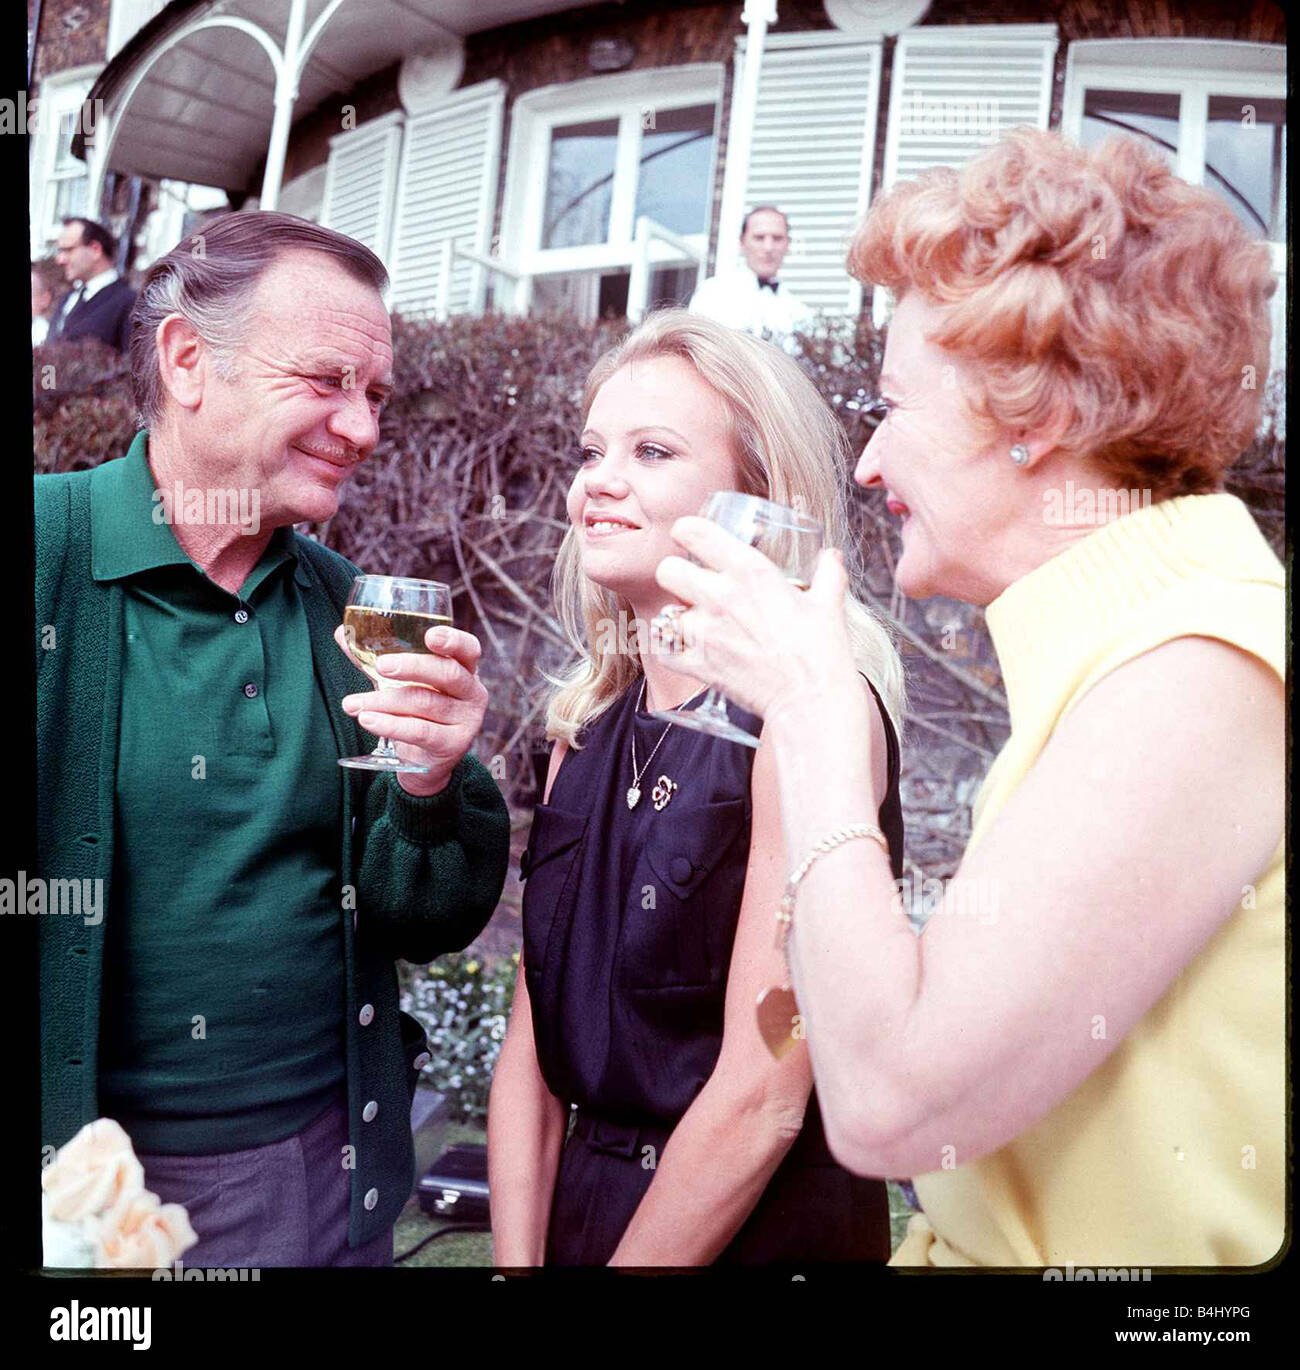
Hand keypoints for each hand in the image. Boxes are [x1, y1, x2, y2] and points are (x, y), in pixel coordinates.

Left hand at [335, 623, 488, 796]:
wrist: (426, 759)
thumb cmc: (416, 710)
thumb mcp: (400, 682)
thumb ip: (375, 659)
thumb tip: (343, 633)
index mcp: (464, 668)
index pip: (468, 648)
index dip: (452, 640)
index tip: (430, 635)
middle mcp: (471, 692)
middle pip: (447, 673)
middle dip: (412, 667)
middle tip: (381, 666)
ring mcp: (466, 720)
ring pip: (424, 703)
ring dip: (383, 701)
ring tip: (352, 704)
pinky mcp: (452, 745)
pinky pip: (419, 731)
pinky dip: (390, 725)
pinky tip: (367, 720)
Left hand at [654, 515, 860, 724]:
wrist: (811, 700)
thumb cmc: (822, 652)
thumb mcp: (829, 603)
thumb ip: (828, 573)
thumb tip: (832, 557)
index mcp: (751, 571)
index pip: (694, 531)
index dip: (686, 531)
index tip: (689, 538)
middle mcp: (721, 596)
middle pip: (667, 570)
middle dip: (676, 574)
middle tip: (690, 584)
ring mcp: (705, 632)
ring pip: (665, 612)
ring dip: (678, 616)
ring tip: (696, 623)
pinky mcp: (698, 664)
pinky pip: (664, 650)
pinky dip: (670, 649)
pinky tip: (684, 647)